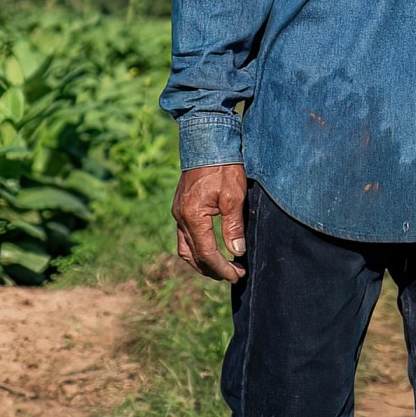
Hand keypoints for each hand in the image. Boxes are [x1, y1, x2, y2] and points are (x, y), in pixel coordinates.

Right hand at [174, 164, 248, 280]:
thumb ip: (233, 226)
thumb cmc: (223, 166)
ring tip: (222, 268)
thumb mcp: (234, 196)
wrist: (207, 141)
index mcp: (192, 216)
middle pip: (193, 255)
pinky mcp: (181, 207)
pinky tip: (211, 249)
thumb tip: (236, 251)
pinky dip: (197, 248)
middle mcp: (180, 217)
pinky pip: (185, 236)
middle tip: (234, 275)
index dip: (222, 268)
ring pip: (185, 248)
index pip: (206, 253)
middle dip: (212, 269)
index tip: (237, 275)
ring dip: (202, 262)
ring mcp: (178, 212)